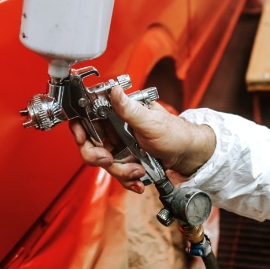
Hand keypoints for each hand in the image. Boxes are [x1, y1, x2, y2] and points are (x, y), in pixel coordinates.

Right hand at [70, 85, 215, 193]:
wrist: (190, 156)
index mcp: (119, 113)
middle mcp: (116, 129)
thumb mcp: (150, 121)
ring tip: (138, 171)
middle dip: (98, 156)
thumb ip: (128, 108)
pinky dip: (128, 179)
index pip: (87, 118)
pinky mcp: (126, 162)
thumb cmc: (175, 134)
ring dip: (120, 171)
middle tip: (109, 160)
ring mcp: (120, 146)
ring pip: (103, 163)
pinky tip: (140, 178)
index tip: (83, 139)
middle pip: (90, 144)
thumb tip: (114, 90)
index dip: (79, 129)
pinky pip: (116, 174)